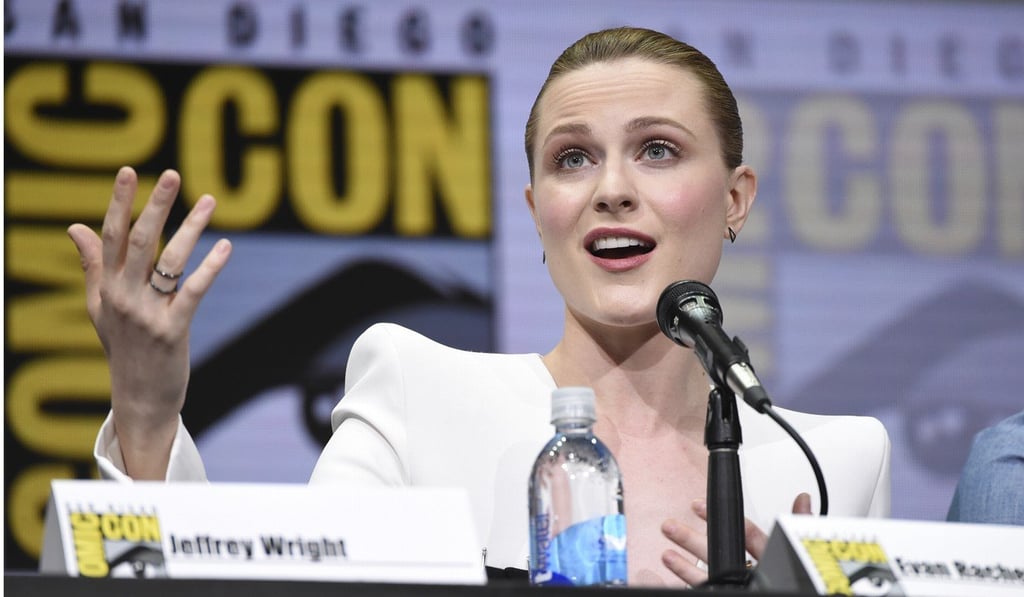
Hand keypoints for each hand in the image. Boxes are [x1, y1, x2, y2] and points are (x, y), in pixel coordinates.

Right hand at [68, 167, 230, 478]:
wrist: (139, 398)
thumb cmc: (124, 348)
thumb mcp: (101, 307)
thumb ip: (92, 265)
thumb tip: (75, 226)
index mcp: (106, 288)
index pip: (111, 236)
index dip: (120, 202)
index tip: (129, 172)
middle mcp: (122, 297)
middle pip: (139, 241)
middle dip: (155, 205)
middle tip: (172, 174)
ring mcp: (147, 314)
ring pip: (168, 261)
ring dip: (190, 228)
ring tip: (208, 200)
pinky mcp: (172, 330)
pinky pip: (193, 291)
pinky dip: (210, 267)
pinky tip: (225, 246)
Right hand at [660, 492, 811, 585]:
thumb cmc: (799, 583)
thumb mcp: (801, 550)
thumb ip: (799, 525)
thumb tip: (803, 498)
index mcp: (769, 557)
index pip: (740, 532)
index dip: (718, 517)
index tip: (698, 506)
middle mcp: (751, 572)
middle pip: (714, 550)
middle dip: (690, 537)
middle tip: (671, 525)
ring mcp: (737, 585)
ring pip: (705, 572)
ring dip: (684, 561)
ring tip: (667, 552)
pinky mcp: (726, 593)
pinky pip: (704, 587)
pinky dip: (687, 578)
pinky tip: (674, 572)